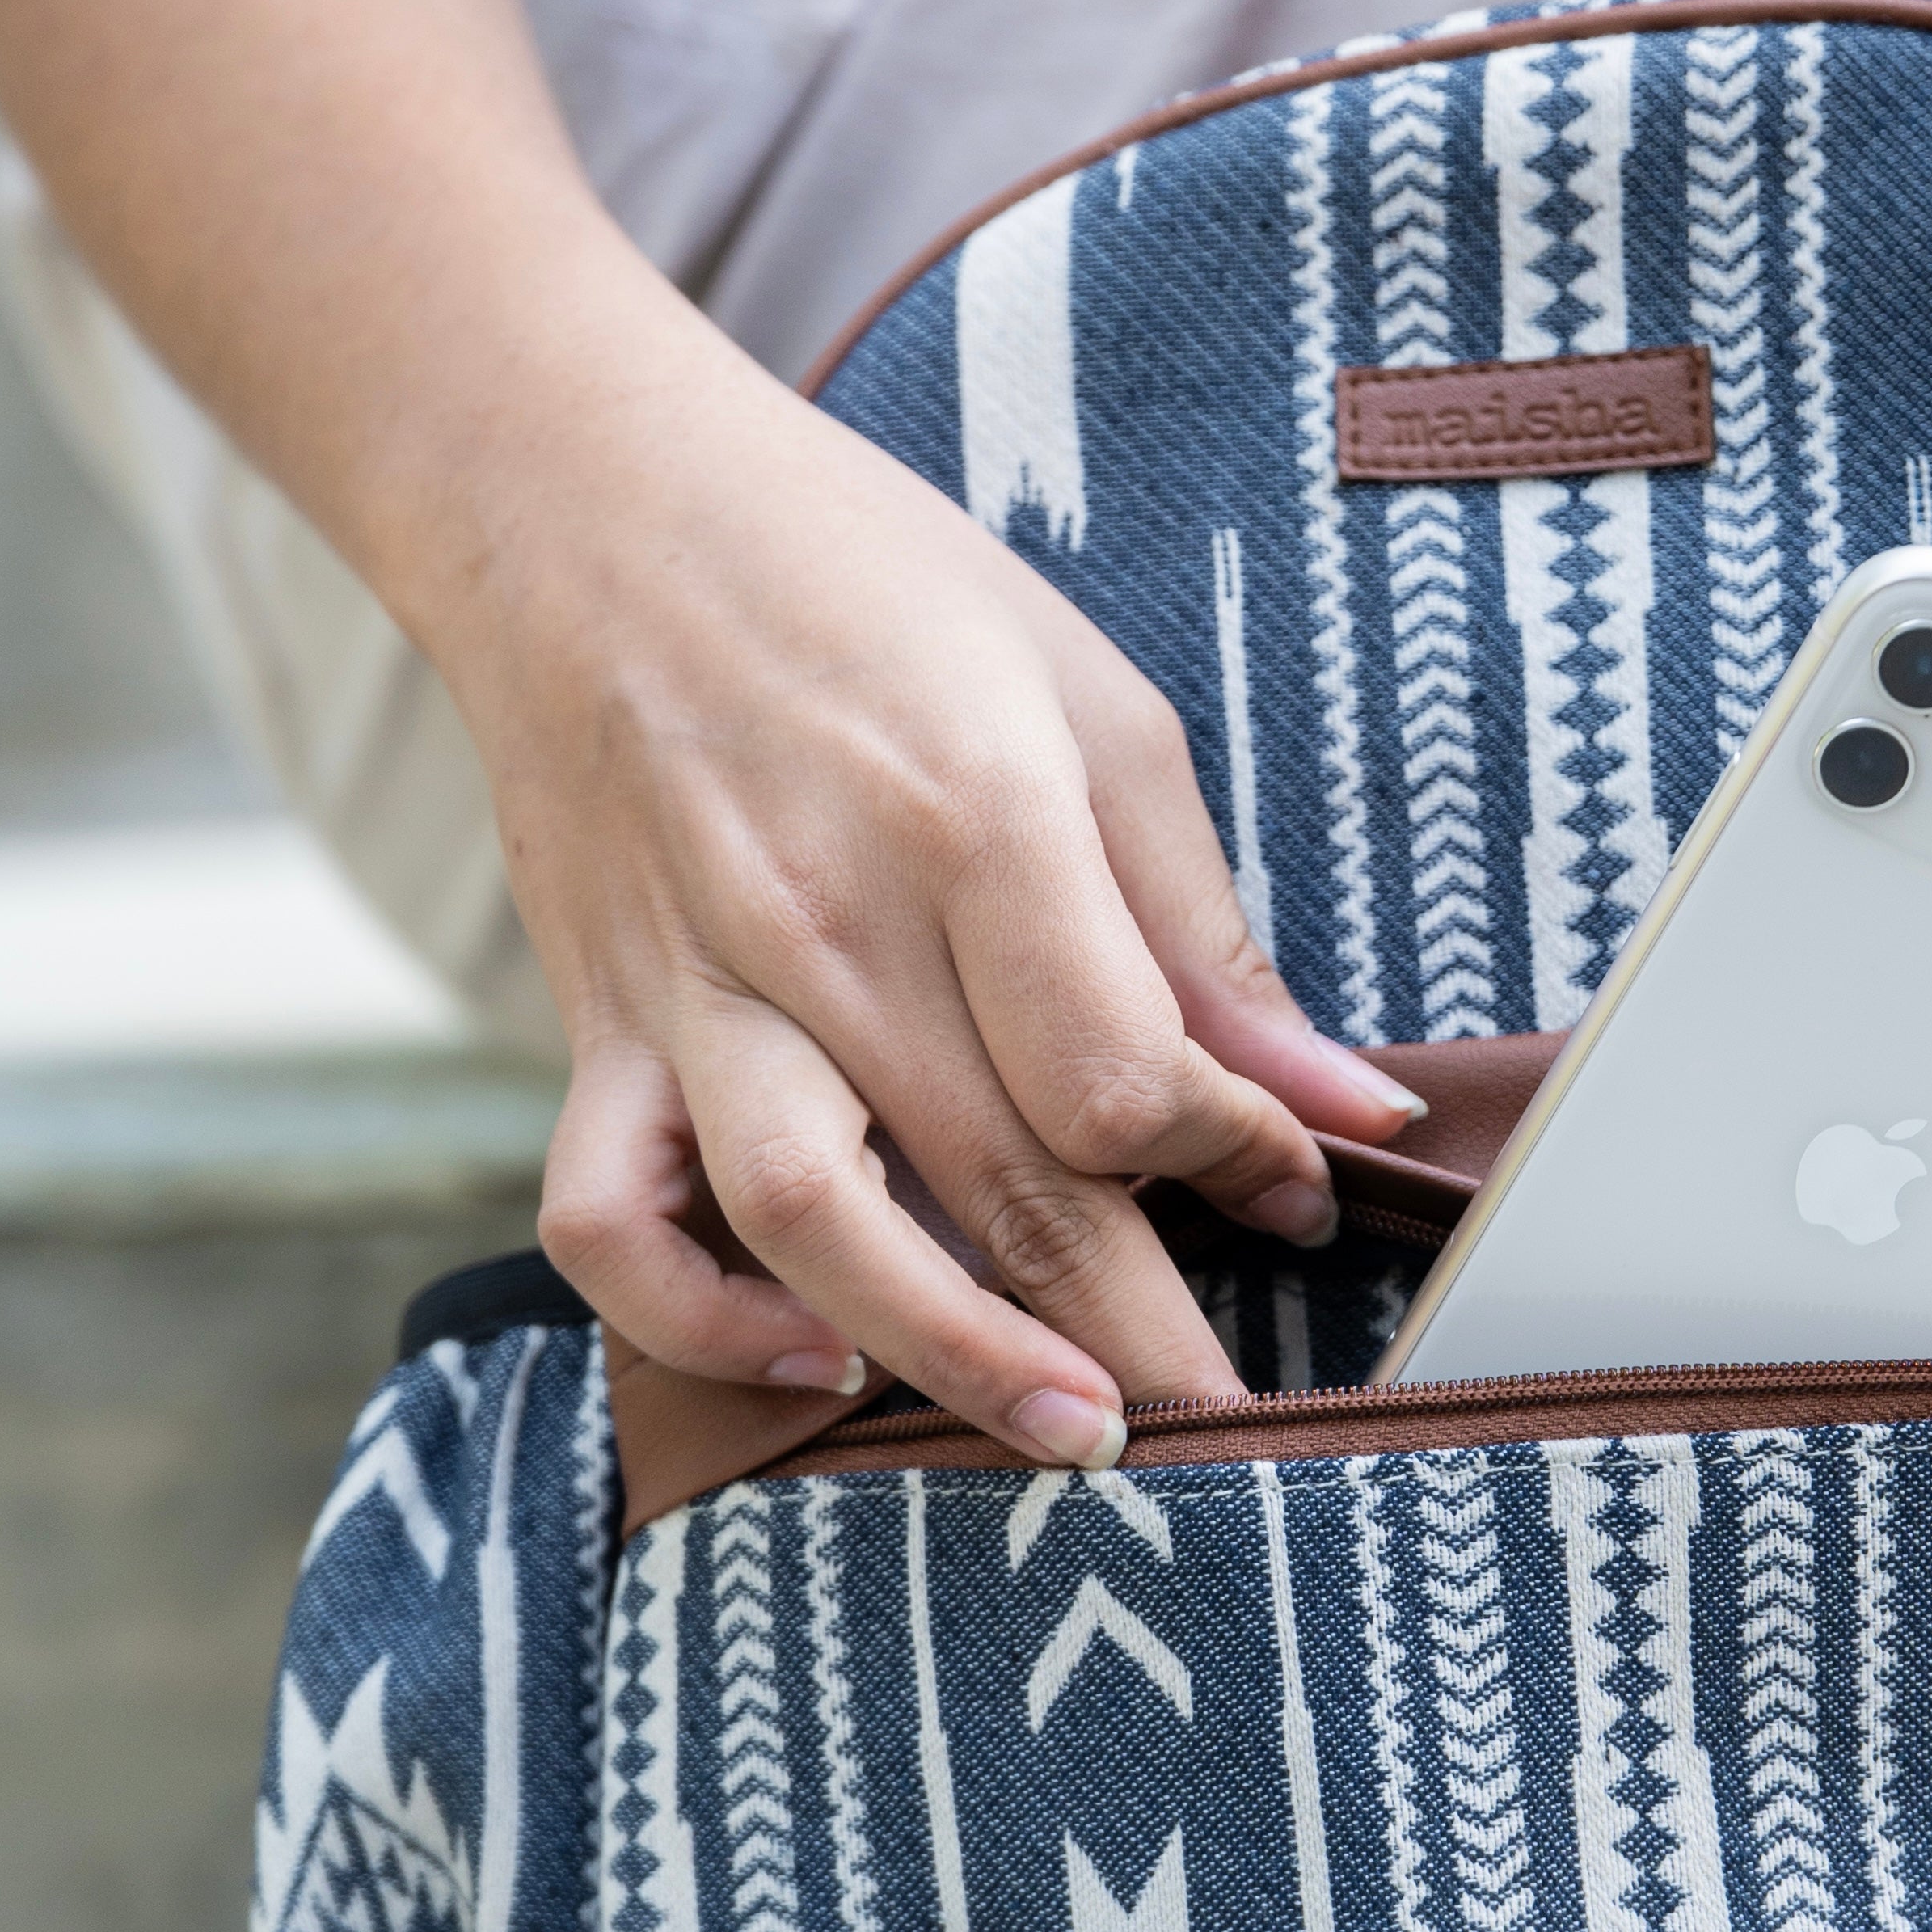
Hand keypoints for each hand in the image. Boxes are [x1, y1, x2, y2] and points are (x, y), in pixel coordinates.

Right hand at [454, 332, 1417, 1459]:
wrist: (587, 498)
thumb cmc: (865, 585)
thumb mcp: (1092, 707)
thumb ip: (1211, 936)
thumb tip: (1345, 1112)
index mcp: (973, 817)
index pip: (1120, 1074)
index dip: (1230, 1158)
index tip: (1296, 1190)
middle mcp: (825, 918)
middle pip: (1005, 1175)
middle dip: (1138, 1324)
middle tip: (1229, 1423)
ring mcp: (694, 982)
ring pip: (813, 1223)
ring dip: (950, 1354)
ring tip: (1067, 1434)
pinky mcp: (596, 1022)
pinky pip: (607, 1216)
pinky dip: (694, 1313)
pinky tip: (814, 1352)